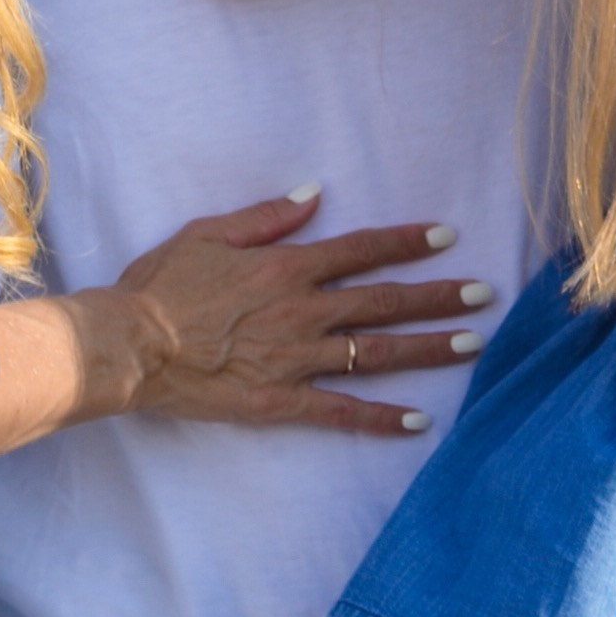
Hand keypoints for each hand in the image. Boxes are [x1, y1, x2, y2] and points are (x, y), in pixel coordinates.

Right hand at [114, 189, 495, 438]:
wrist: (130, 345)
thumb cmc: (161, 284)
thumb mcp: (209, 232)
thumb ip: (266, 217)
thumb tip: (314, 196)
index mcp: (287, 267)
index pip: (362, 250)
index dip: (407, 241)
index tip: (447, 235)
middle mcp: (303, 311)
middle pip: (384, 301)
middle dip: (439, 296)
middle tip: (485, 296)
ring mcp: (295, 359)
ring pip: (375, 353)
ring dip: (427, 348)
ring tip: (471, 345)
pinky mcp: (280, 402)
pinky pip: (340, 411)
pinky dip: (381, 418)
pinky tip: (418, 420)